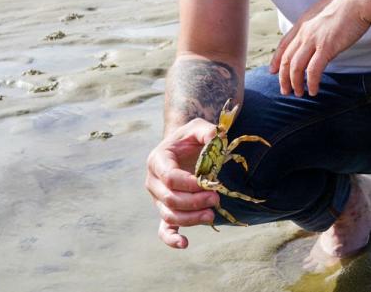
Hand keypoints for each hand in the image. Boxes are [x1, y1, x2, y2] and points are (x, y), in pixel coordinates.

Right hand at [145, 118, 221, 248]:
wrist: (183, 147)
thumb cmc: (190, 138)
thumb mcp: (198, 127)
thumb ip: (207, 131)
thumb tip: (217, 138)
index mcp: (157, 160)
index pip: (169, 177)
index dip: (189, 183)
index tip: (208, 183)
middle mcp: (153, 182)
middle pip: (170, 199)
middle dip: (194, 201)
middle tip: (216, 198)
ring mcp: (158, 198)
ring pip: (169, 215)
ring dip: (191, 218)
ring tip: (212, 215)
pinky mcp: (166, 210)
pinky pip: (164, 228)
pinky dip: (171, 238)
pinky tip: (184, 243)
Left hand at [269, 0, 370, 96]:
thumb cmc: (348, 5)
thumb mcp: (324, 12)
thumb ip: (317, 25)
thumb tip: (319, 36)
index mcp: (304, 22)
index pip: (284, 44)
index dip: (276, 59)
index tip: (273, 71)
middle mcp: (305, 31)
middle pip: (287, 58)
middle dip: (283, 77)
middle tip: (285, 90)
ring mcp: (314, 39)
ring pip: (296, 66)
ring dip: (295, 82)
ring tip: (298, 93)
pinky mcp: (327, 47)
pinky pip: (313, 70)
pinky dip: (311, 82)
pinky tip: (313, 90)